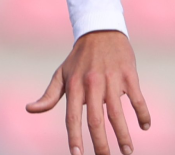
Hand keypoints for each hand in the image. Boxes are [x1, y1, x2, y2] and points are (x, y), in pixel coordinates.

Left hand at [27, 30, 150, 154]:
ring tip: (127, 151)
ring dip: (123, 135)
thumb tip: (30, 109)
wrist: (100, 32)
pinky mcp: (129, 75)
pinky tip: (144, 126)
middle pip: (95, 119)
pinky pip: (137, 99)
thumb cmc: (78, 59)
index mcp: (74, 86)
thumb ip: (49, 95)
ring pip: (117, 112)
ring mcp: (111, 79)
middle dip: (100, 143)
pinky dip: (142, 114)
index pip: (72, 116)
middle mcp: (91, 84)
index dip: (74, 137)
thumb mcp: (61, 74)